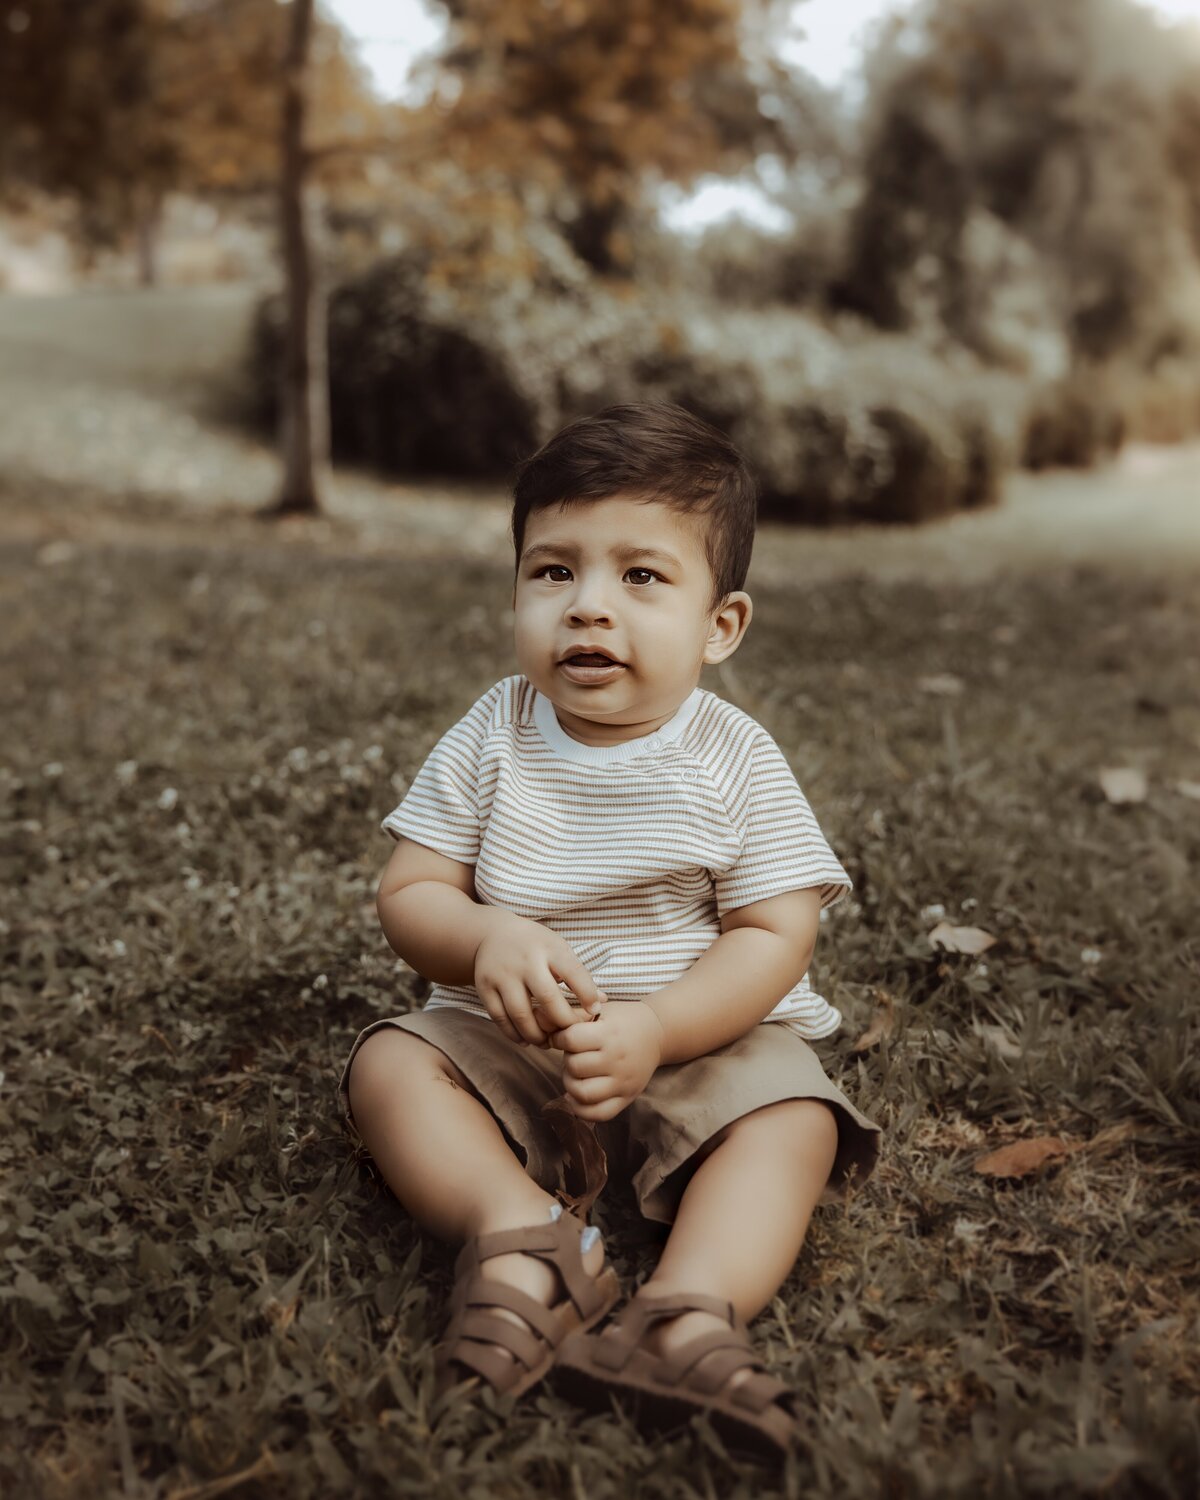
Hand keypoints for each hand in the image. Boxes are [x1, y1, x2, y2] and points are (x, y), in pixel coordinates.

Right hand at [473, 912, 604, 1046]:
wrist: (491, 934)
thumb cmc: (535, 945)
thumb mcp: (558, 950)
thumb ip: (579, 975)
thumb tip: (603, 1002)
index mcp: (549, 948)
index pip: (573, 973)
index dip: (587, 995)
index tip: (594, 1012)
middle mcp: (525, 961)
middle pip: (547, 998)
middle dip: (562, 1022)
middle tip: (569, 1035)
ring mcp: (502, 974)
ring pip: (521, 1014)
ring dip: (537, 1035)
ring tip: (547, 1043)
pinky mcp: (485, 987)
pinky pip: (500, 1018)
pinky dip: (514, 1034)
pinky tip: (526, 1040)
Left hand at [549, 1001, 664, 1121]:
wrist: (657, 1033)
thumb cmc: (623, 1019)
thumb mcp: (601, 1009)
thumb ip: (573, 1016)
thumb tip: (543, 1026)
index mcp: (610, 1034)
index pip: (571, 1040)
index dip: (559, 1038)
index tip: (562, 1037)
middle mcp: (618, 1060)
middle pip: (574, 1067)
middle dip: (567, 1059)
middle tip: (574, 1054)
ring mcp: (623, 1082)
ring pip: (582, 1093)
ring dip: (570, 1084)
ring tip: (576, 1073)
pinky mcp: (627, 1098)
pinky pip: (598, 1114)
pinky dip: (581, 1109)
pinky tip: (576, 1096)